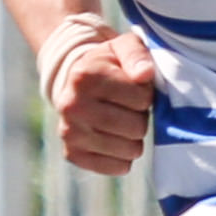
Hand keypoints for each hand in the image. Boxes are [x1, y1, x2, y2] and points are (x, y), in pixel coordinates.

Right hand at [45, 28, 156, 175]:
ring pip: (130, 150)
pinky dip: (124, 156)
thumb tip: (145, 74)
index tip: (135, 88)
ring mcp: (69, 132)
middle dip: (141, 117)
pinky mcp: (72, 154)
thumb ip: (137, 55)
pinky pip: (118, 167)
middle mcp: (71, 106)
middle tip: (129, 107)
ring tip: (122, 121)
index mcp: (85, 76)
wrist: (77, 83)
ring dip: (134, 137)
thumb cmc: (110, 65)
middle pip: (136, 127)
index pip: (142, 99)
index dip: (146, 94)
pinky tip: (115, 138)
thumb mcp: (124, 48)